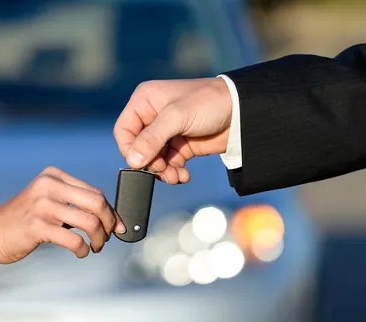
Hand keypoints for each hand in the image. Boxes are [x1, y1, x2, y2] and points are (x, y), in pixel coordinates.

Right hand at [0, 167, 124, 262]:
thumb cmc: (23, 220)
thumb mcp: (47, 200)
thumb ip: (73, 203)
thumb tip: (109, 217)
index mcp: (53, 176)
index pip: (94, 192)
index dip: (111, 211)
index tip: (117, 225)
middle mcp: (49, 186)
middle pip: (97, 203)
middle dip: (109, 223)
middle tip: (108, 237)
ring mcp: (43, 205)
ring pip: (90, 222)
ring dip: (99, 238)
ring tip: (95, 246)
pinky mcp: (38, 226)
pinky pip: (74, 240)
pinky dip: (83, 249)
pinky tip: (81, 252)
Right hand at [114, 77, 232, 183]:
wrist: (241, 112)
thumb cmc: (209, 103)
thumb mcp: (177, 117)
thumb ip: (153, 138)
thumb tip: (133, 160)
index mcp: (145, 101)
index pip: (124, 130)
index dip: (130, 149)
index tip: (142, 163)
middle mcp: (153, 116)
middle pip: (138, 149)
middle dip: (150, 163)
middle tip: (164, 170)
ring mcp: (167, 133)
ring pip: (154, 160)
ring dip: (163, 171)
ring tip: (176, 177)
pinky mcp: (181, 146)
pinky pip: (169, 164)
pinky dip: (174, 173)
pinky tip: (184, 176)